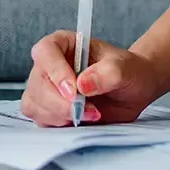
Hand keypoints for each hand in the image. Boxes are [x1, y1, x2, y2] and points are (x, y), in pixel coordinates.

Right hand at [21, 30, 169, 126]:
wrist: (134, 90)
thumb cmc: (128, 71)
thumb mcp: (125, 68)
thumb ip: (108, 73)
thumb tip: (83, 84)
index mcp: (65, 44)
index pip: (45, 51)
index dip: (55, 71)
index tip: (74, 91)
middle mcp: (50, 65)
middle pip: (37, 83)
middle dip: (59, 102)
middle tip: (88, 110)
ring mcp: (47, 89)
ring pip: (35, 105)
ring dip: (60, 115)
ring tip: (90, 114)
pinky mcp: (50, 110)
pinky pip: (42, 121)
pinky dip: (60, 125)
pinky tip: (82, 121)